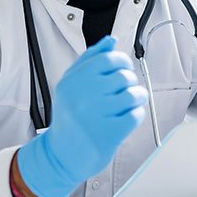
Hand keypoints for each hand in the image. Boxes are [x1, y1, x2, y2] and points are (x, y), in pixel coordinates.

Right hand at [15, 36, 147, 196]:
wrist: (60, 155)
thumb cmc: (68, 118)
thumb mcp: (70, 85)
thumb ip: (90, 60)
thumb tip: (111, 41)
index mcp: (73, 81)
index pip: (108, 59)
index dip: (122, 62)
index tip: (123, 69)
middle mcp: (83, 96)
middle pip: (124, 76)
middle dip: (130, 82)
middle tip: (124, 91)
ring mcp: (96, 115)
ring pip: (133, 95)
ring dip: (137, 98)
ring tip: (129, 104)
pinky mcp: (109, 134)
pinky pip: (136, 115)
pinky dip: (136, 115)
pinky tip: (126, 118)